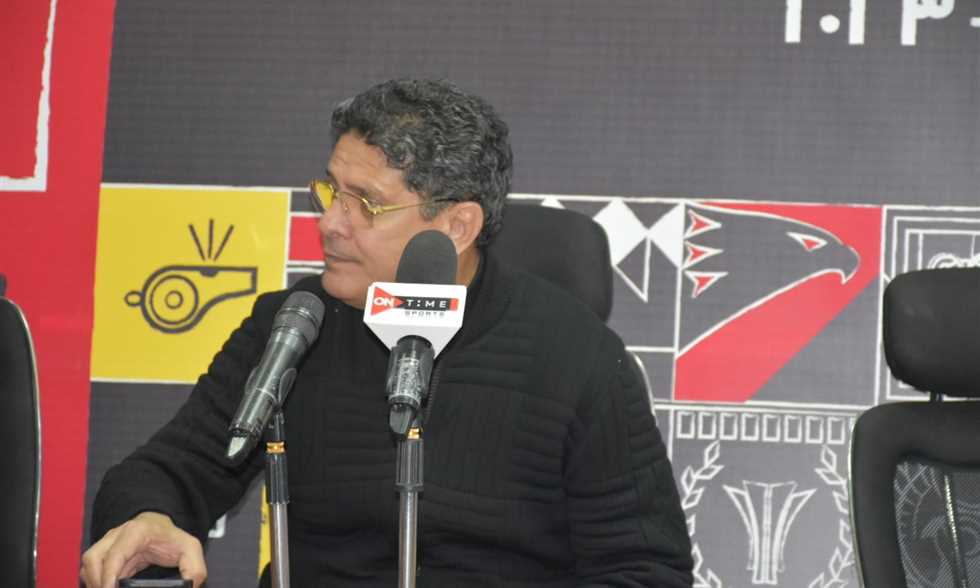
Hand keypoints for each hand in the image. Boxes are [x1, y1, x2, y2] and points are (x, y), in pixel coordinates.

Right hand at [80, 512, 206, 587]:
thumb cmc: (172, 539)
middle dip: (97, 581)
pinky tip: (108, 587)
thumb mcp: (190, 549)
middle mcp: (116, 535)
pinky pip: (90, 569)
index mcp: (136, 532)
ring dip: (94, 582)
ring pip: (88, 563)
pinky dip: (94, 581)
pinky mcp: (103, 554)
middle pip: (94, 558)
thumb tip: (190, 586)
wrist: (160, 528)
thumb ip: (194, 569)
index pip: (115, 553)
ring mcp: (106, 544)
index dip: (109, 574)